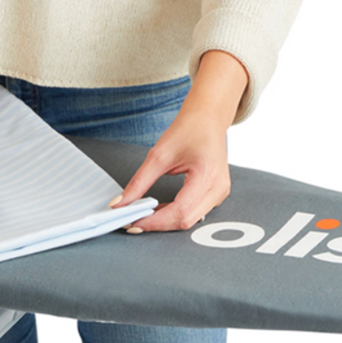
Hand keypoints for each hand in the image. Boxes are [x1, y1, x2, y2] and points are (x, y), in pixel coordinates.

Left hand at [111, 51, 247, 231]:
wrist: (207, 118)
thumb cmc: (188, 130)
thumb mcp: (158, 155)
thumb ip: (138, 183)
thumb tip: (120, 203)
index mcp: (207, 177)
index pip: (179, 211)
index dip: (154, 221)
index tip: (132, 222)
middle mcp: (218, 189)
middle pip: (185, 220)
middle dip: (157, 224)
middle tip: (132, 221)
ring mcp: (220, 193)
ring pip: (189, 220)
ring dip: (165, 220)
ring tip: (143, 213)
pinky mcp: (216, 194)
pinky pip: (194, 212)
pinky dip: (174, 214)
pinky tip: (158, 209)